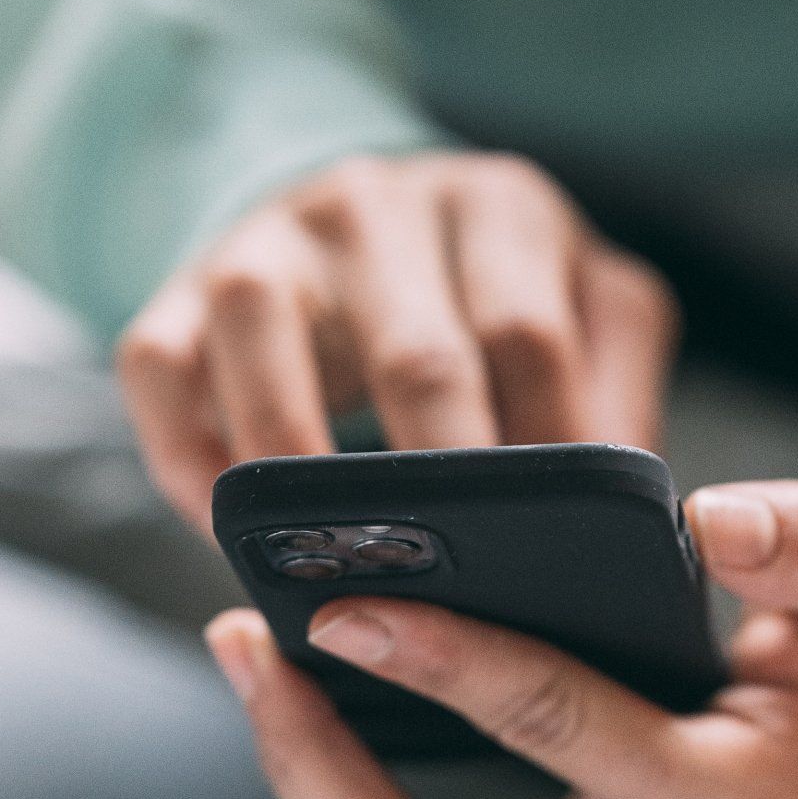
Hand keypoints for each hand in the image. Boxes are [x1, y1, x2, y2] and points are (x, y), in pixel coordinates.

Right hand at [117, 149, 678, 529]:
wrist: (351, 223)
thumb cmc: (485, 300)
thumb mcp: (580, 314)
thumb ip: (616, 394)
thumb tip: (639, 521)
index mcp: (500, 207)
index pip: (529, 338)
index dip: (542, 459)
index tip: (551, 560)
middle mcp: (378, 202)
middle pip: (415, 352)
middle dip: (437, 488)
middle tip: (457, 596)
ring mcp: (269, 237)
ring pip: (264, 337)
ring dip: (295, 472)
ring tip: (331, 572)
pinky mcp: (178, 282)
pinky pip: (158, 367)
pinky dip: (188, 459)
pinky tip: (230, 534)